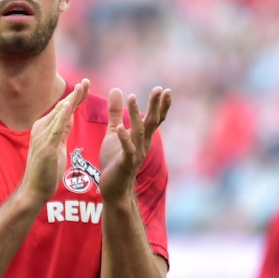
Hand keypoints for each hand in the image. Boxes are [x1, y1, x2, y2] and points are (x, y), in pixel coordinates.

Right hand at [22, 79, 89, 203]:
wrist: (34, 190)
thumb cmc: (45, 170)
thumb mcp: (57, 146)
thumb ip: (62, 131)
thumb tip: (69, 116)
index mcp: (45, 128)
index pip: (62, 109)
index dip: (74, 98)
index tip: (85, 86)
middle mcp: (41, 128)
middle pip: (61, 108)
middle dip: (75, 95)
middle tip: (87, 81)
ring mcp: (42, 137)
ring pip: (59, 115)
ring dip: (71, 101)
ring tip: (81, 89)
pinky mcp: (46, 146)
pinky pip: (56, 129)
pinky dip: (62, 117)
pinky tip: (68, 107)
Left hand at [98, 86, 171, 203]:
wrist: (114, 187)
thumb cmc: (114, 160)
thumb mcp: (114, 132)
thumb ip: (115, 112)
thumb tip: (117, 90)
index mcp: (142, 137)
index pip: (155, 119)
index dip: (160, 105)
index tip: (164, 90)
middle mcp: (143, 144)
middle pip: (152, 122)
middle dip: (156, 106)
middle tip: (160, 89)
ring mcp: (136, 153)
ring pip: (139, 132)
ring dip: (136, 115)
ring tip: (132, 98)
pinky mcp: (125, 163)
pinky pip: (127, 150)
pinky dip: (124, 138)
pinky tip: (120, 128)